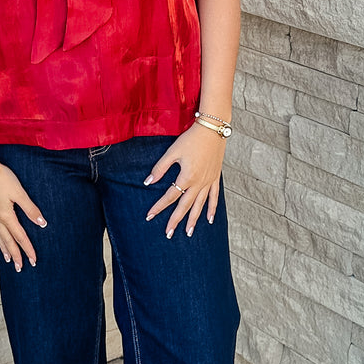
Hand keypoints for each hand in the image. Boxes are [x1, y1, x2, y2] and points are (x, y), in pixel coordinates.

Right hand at [0, 154, 45, 271]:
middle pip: (8, 241)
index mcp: (6, 215)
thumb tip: (42, 224)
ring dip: (4, 249)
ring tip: (7, 259)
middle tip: (20, 268)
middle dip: (15, 255)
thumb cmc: (1, 176)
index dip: (28, 249)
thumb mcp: (19, 192)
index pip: (20, 237)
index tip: (34, 261)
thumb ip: (30, 209)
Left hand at [144, 122, 225, 237]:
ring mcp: (209, 182)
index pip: (170, 196)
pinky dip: (212, 209)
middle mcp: (199, 183)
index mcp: (187, 177)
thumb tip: (148, 182)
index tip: (149, 216)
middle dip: (176, 220)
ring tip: (188, 232)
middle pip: (185, 206)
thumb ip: (160, 168)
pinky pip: (214, 197)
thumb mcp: (172, 151)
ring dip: (194, 220)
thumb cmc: (191, 138)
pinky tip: (209, 219)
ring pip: (200, 205)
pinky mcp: (215, 178)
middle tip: (168, 234)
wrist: (213, 129)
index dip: (158, 207)